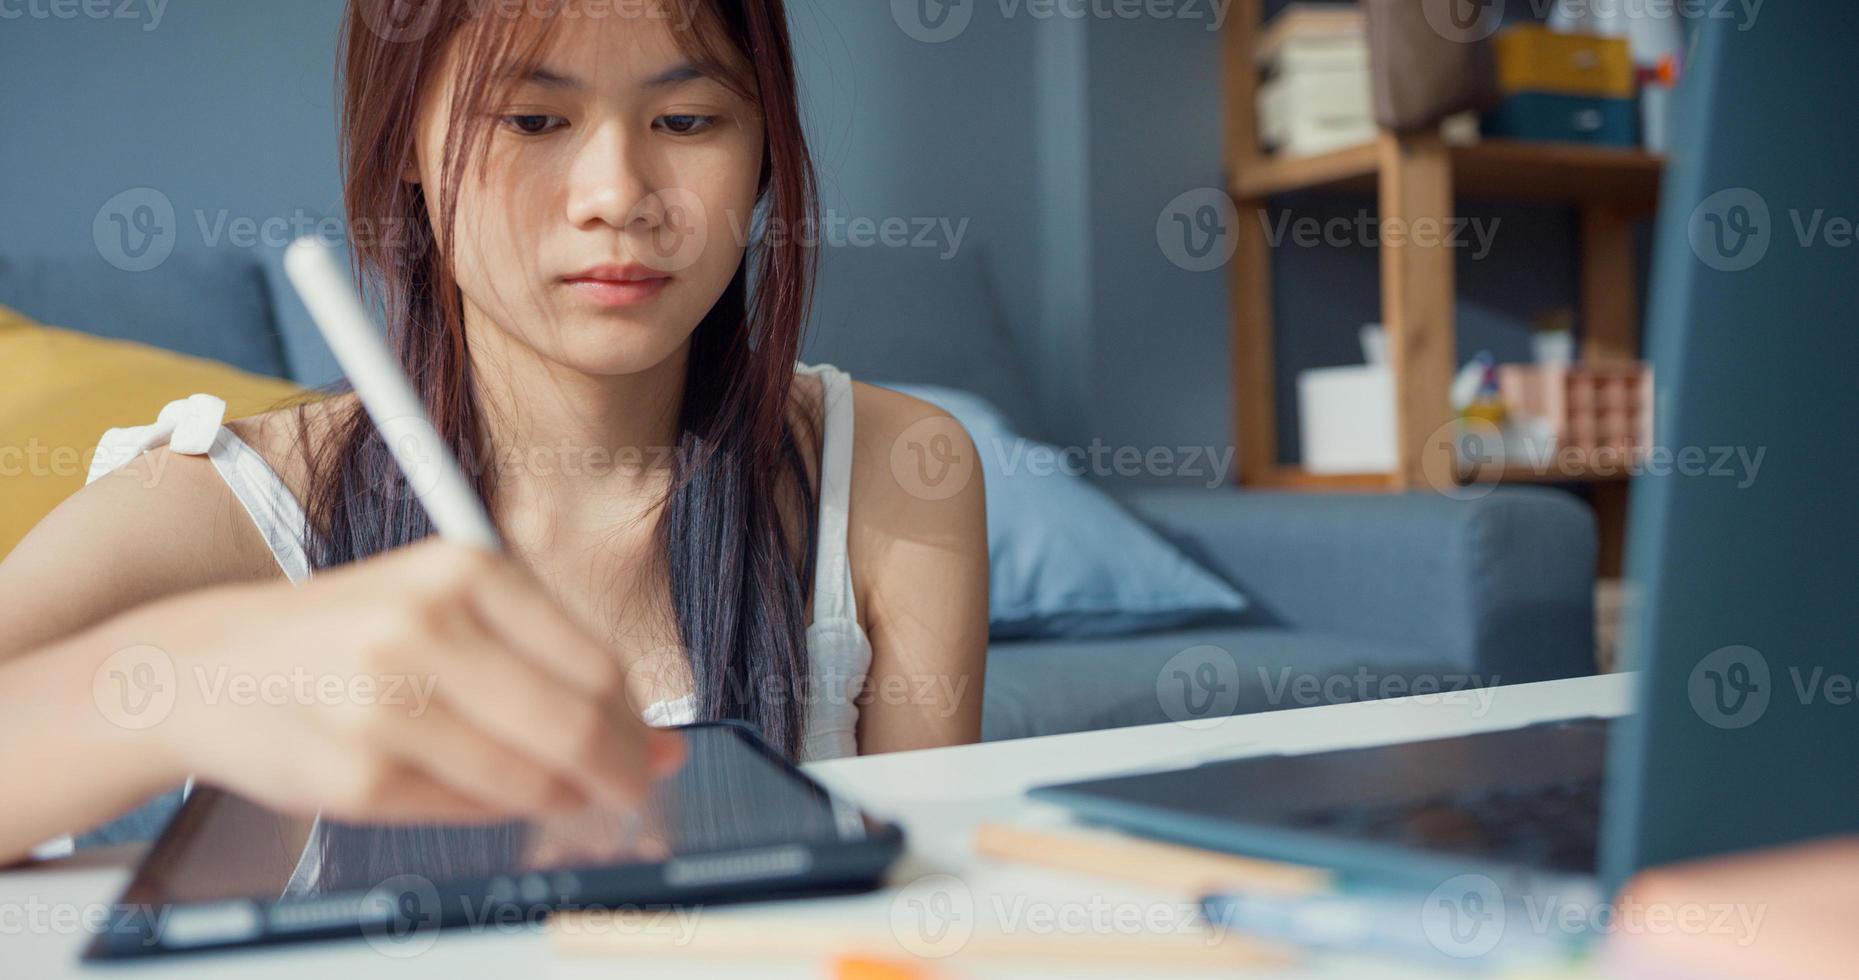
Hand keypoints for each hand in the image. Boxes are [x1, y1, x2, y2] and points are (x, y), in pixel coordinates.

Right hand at [116, 539, 683, 824]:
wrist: (208, 668)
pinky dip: (494, 810)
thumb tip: (650, 735)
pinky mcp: (358, 776)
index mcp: (462, 569)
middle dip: (619, 769)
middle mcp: (424, 627)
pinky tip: (488, 793)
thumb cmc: (342, 634)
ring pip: (528, 776)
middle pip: (574, 723)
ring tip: (566, 795)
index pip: (595, 665)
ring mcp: (387, 704)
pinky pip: (468, 809)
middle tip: (633, 788)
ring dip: (563, 797)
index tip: (653, 748)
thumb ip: (543, 654)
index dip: (636, 722)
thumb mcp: (440, 602)